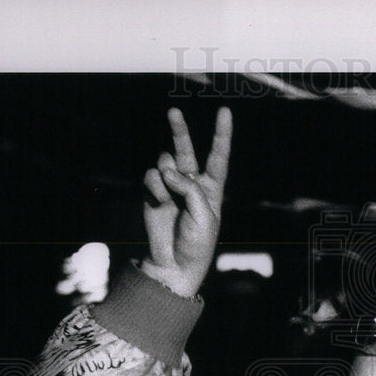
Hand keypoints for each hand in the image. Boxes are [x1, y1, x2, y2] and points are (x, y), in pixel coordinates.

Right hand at [142, 107, 232, 296]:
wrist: (173, 264)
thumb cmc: (196, 244)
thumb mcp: (204, 217)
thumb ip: (190, 190)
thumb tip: (168, 170)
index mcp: (212, 189)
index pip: (218, 157)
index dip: (221, 135)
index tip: (224, 112)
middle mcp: (191, 184)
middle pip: (187, 150)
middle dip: (180, 130)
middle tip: (174, 111)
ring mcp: (170, 187)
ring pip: (165, 163)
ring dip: (167, 175)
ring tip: (170, 195)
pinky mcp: (152, 193)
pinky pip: (151, 176)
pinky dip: (155, 186)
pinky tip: (159, 201)